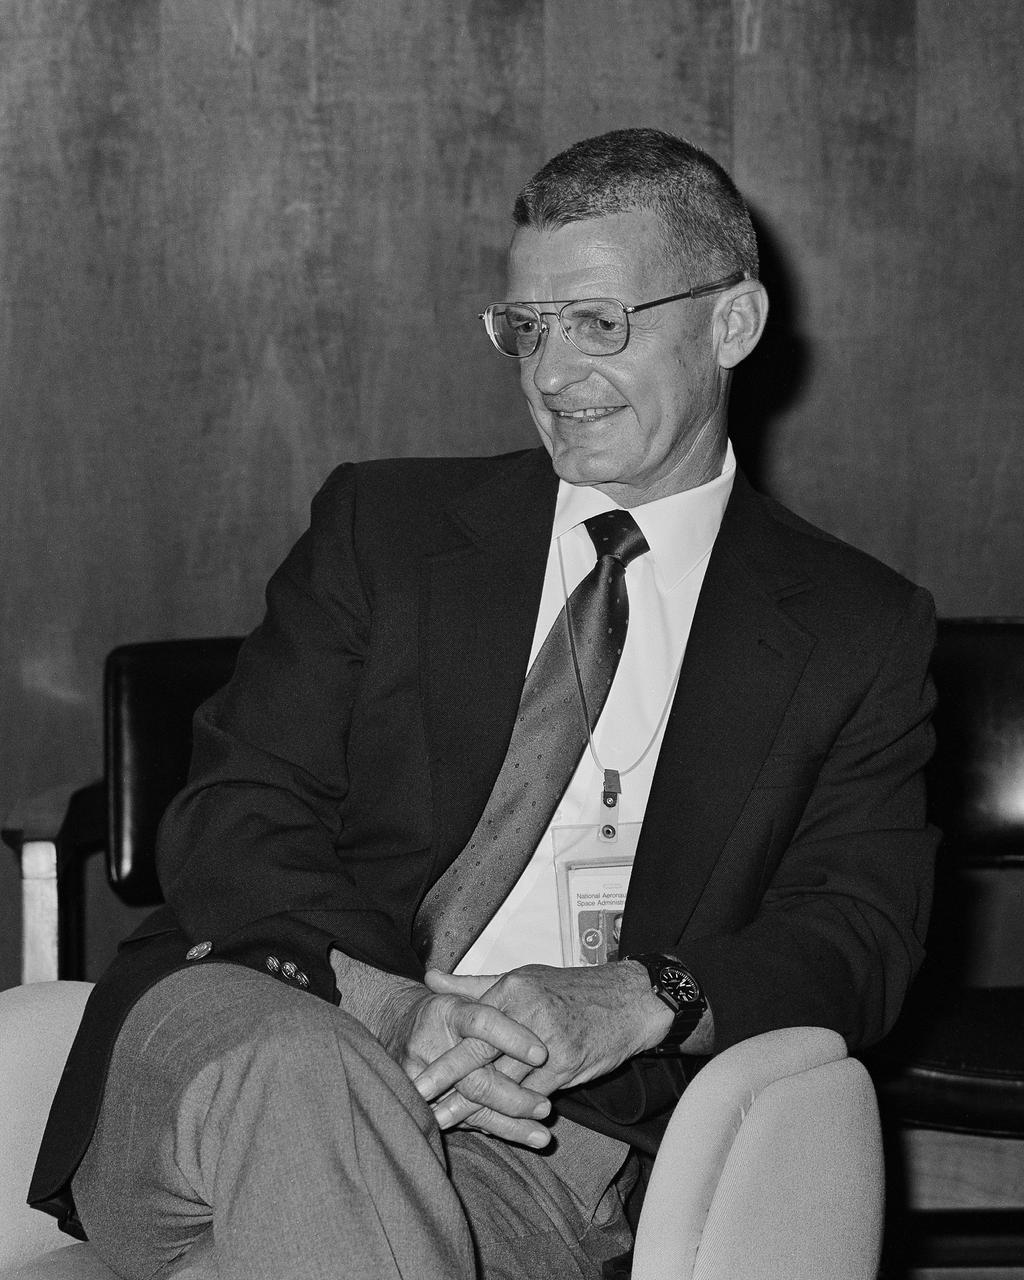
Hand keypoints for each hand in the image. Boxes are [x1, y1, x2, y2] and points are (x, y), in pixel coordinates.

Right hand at [329, 947, 551, 1145]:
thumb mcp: (464, 995)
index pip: (482, 1023)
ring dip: (509, 1124)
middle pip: (475, 1078)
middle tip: (546, 1107)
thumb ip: (491, 993)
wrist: (394, 1025)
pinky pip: (461, 1120)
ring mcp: (420, 1078)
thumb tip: (523, 995)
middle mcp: (430, 1045)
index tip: (541, 1054)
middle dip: (513, 1096)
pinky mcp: (418, 1102)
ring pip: (471, 1107)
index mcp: (447, 1011)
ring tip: (542, 1136)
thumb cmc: (443, 1012)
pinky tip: (522, 1138)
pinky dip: (494, 1128)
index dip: (511, 1038)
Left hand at [417, 963, 671, 1127]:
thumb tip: (429, 977)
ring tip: (442, 1121)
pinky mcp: (567, 1065)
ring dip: (471, 1105)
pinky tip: (490, 1126)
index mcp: (512, 990)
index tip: (410, 1070)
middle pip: (478, 1053)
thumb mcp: (523, 977)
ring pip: (503, 1080)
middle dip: (443, 1080)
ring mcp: (548, 1042)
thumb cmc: (572, 990)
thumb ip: (474, 985)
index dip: (440, 1051)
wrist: (629, 1000)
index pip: (468, 1025)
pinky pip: (532, 1095)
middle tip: (415, 1100)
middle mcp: (527, 1014)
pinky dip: (510, 1112)